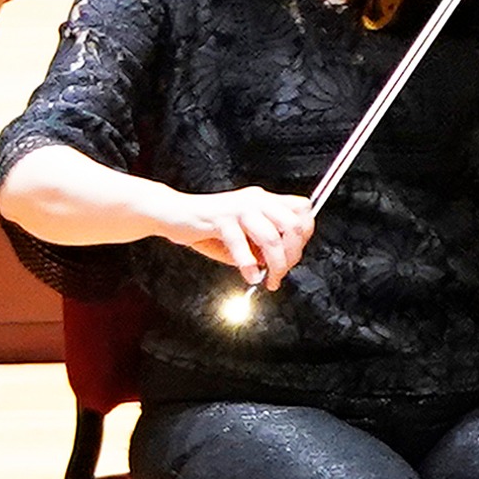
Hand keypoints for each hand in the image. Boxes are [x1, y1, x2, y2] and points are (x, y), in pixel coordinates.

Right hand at [164, 186, 313, 290]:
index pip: (302, 209)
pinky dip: (248, 264)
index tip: (296, 254)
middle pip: (292, 225)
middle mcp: (255, 199)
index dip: (306, 234)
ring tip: (270, 279)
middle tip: (282, 272)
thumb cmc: (208, 225)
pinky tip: (250, 276)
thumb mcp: (244, 232)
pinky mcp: (219, 218)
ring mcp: (238, 208)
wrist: (172, 213)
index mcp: (264, 199)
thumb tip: (281, 264)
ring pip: (272, 237)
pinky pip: (241, 243)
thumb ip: (263, 244)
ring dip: (276, 264)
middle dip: (293, 254)